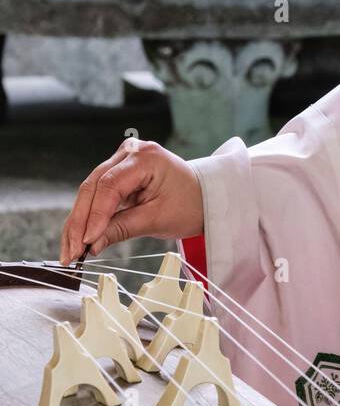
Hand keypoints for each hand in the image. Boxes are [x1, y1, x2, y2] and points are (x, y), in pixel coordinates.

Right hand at [60, 139, 203, 264]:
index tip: (85, 242)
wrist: (204, 197)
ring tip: (70, 252)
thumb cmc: (188, 204)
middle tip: (70, 253)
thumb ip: (121, 229)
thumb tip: (90, 245)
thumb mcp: (156, 219)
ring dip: (78, 222)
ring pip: (90, 191)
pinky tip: (77, 239)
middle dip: (80, 222)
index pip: (110, 185)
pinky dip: (87, 217)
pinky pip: (97, 194)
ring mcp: (122, 160)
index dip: (94, 215)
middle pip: (94, 186)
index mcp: (145, 157)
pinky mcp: (118, 172)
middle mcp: (130, 152)